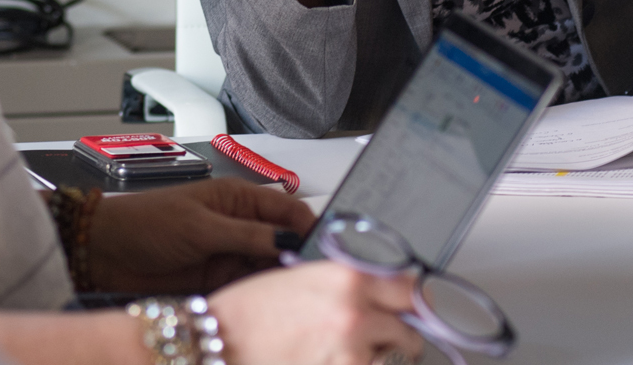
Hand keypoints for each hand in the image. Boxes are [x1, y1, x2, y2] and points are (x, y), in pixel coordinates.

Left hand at [88, 178, 315, 293]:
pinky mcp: (218, 282)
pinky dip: (259, 296)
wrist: (104, 254)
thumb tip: (288, 240)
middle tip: (310, 277)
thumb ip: (246, 234)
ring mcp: (230, 254)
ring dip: (279, 279)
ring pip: (269, 267)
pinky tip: (267, 303)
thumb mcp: (200, 226)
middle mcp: (240, 225)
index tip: (324, 248)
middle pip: (283, 241)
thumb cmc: (145, 222)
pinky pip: (249, 288)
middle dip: (297, 257)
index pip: (288, 210)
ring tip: (291, 293)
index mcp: (239, 199)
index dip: (308, 227)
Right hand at [211, 262, 426, 364]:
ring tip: (353, 353)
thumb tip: (380, 294)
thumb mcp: (303, 278)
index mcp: (347, 276)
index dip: (413, 299)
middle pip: (410, 325)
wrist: (217, 342)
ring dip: (384, 357)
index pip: (410, 286)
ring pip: (396, 357)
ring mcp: (352, 349)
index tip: (415, 307)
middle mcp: (355, 310)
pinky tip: (338, 362)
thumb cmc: (249, 312)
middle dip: (401, 333)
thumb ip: (347, 284)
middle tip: (385, 338)